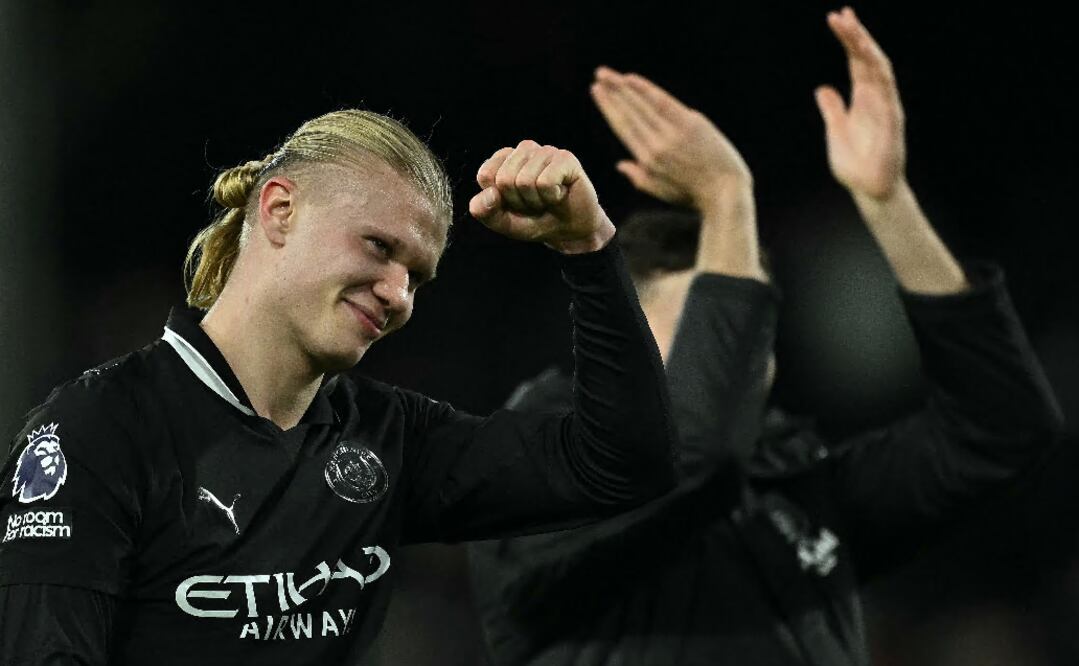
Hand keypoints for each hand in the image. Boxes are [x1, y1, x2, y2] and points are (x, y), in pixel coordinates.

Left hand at [469, 141, 614, 253]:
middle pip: (505, 179)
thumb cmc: (536, 221)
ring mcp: (545, 151)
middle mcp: (524, 150)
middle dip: (519, 202)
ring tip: (547, 199)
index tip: (515, 204)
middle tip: (535, 204)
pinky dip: (551, 197)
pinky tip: (560, 194)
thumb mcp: (504, 223)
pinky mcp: (565, 158)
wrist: (571, 230)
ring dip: (537, 201)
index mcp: (504, 159)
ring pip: (525, 181)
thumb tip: (488, 194)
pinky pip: (545, 182)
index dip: (500, 200)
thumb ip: (486, 212)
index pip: (486, 176)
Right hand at [591, 66, 750, 211]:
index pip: (623, 127)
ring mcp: (673, 133)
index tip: (597, 92)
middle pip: (629, 113)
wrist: (725, 193)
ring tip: (608, 74)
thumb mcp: (661, 191)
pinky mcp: (691, 124)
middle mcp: (655, 145)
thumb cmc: (694, 195)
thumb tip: (620, 164)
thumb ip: (638, 177)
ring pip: (641, 105)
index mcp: (647, 160)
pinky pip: (662, 102)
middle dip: (611, 93)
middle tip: (598, 77)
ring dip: (622, 87)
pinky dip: (645, 90)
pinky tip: (631, 79)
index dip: (608, 108)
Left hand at [815, 7, 906, 200]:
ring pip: (879, 70)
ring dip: (866, 49)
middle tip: (841, 14)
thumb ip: (832, 109)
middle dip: (856, 35)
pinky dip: (878, 77)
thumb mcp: (836, 131)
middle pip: (868, 59)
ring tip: (852, 30)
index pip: (856, 61)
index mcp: (863, 98)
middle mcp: (877, 98)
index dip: (849, 39)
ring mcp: (887, 108)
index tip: (838, 18)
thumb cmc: (855, 164)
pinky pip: (887, 95)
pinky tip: (868, 60)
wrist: (870, 190)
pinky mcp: (892, 123)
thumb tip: (822, 88)